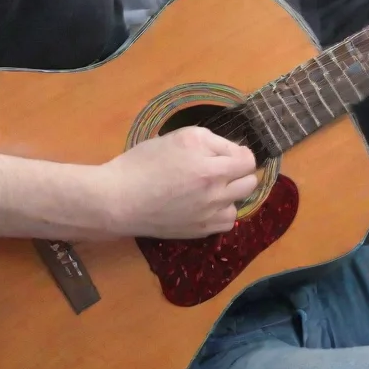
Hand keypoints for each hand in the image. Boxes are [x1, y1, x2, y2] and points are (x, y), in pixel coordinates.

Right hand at [97, 126, 258, 239]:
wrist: (118, 200)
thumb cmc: (144, 163)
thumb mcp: (179, 137)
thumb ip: (214, 142)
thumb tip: (235, 151)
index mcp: (211, 168)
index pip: (248, 161)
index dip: (239, 152)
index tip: (225, 151)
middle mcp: (215, 194)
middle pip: (249, 182)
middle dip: (239, 171)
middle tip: (219, 166)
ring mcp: (209, 216)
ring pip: (240, 202)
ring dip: (231, 192)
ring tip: (211, 186)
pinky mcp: (200, 231)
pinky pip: (227, 221)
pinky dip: (222, 211)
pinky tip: (206, 204)